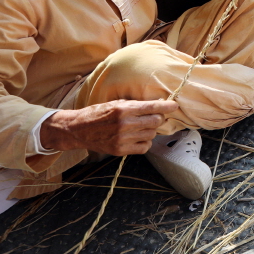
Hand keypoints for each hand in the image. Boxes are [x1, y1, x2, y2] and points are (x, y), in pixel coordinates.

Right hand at [39, 100, 177, 155]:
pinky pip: (144, 148)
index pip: (152, 107)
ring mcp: (122, 139)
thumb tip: (156, 105)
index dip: (166, 106)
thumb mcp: (116, 103)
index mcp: (124, 109)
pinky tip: (138, 138)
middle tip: (153, 117)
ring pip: (151, 135)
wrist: (78, 129)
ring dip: (150, 131)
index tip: (174, 105)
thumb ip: (135, 105)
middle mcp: (124, 124)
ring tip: (141, 127)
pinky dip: (145, 143)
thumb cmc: (98, 113)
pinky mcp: (120, 150)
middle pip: (155, 122)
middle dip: (158, 119)